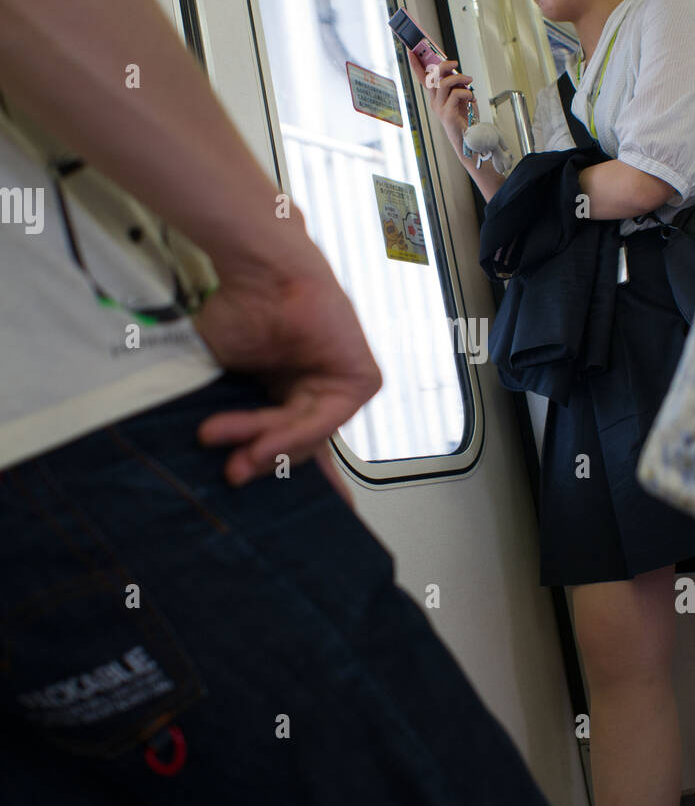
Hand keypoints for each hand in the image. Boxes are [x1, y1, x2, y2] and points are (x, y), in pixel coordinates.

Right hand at [192, 256, 381, 491]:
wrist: (257, 271)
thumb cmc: (237, 312)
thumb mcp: (225, 378)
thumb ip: (231, 420)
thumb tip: (221, 464)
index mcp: (290, 398)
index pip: (297, 452)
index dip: (290, 483)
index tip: (297, 534)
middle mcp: (319, 396)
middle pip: (299, 449)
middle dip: (263, 463)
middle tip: (232, 475)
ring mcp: (342, 387)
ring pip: (307, 435)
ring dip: (265, 446)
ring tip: (235, 455)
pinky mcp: (361, 379)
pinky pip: (325, 419)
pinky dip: (292, 432)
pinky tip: (260, 438)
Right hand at [408, 51, 474, 153]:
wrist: (469, 137)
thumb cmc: (465, 117)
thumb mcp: (459, 97)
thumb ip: (455, 85)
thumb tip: (455, 72)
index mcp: (435, 97)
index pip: (423, 78)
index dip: (416, 64)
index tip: (411, 51)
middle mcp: (434, 101)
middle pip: (432, 77)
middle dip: (443, 65)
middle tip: (455, 63)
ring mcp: (439, 108)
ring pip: (444, 83)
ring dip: (459, 78)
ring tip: (469, 81)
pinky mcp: (447, 113)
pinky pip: (455, 94)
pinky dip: (466, 92)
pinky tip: (471, 98)